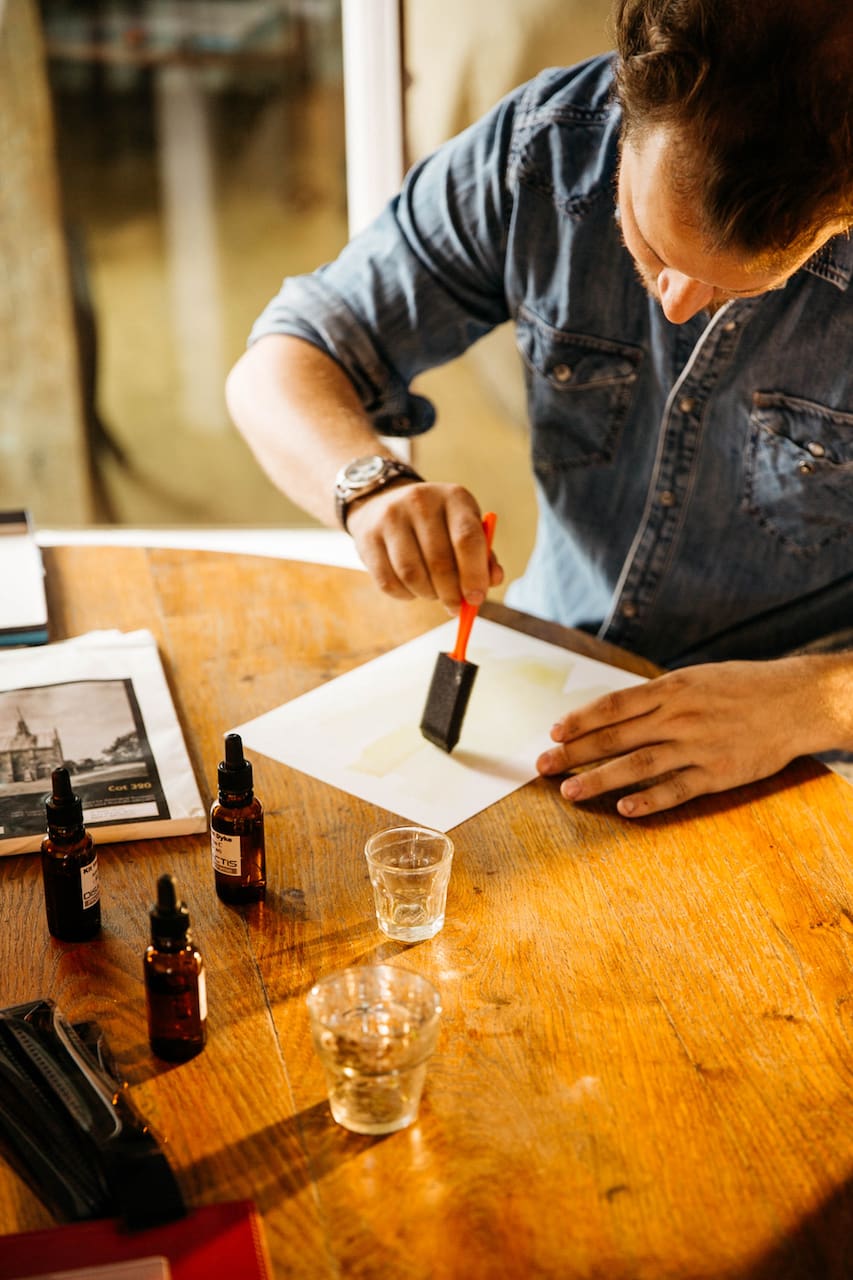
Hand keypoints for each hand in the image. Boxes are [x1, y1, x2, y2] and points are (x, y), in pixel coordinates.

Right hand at [347, 480, 502, 611]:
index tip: (476, 598)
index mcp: (453, 497)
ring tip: (434, 594)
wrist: (383, 501)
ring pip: (412, 575)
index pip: (467, 539)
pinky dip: (405, 595)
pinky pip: (388, 582)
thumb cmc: (435, 523)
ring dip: (427, 594)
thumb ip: (482, 554)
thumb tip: (493, 580)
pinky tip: (412, 589)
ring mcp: (391, 518)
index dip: (474, 574)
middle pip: (439, 561)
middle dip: (451, 593)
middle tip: (456, 607)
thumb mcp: (462, 526)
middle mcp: (420, 502)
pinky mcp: (368, 537)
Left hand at [536, 655, 847, 816]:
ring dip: (599, 779)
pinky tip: (623, 809)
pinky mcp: (718, 773)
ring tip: (569, 792)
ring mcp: (697, 746)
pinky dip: (649, 800)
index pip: (614, 706)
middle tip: (543, 765)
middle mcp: (679, 716)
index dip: (580, 720)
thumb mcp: (695, 678)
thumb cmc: (742, 687)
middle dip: (574, 752)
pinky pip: (677, 789)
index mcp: (671, 689)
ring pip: (638, 764)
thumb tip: (616, 711)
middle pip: (615, 736)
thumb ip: (658, 697)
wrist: (795, 701)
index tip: (554, 733)